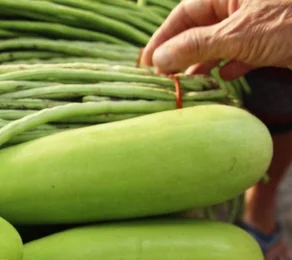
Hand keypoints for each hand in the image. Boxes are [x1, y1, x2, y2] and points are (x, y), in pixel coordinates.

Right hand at [141, 0, 291, 79]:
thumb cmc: (291, 22)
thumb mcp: (238, 34)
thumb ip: (197, 46)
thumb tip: (160, 58)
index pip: (184, 13)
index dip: (163, 38)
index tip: (146, 64)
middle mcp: (238, 4)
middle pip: (199, 29)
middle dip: (181, 54)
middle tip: (162, 80)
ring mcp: (255, 22)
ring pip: (219, 43)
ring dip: (203, 65)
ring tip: (186, 86)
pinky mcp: (270, 40)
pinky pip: (241, 53)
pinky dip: (229, 67)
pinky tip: (222, 80)